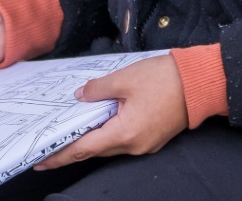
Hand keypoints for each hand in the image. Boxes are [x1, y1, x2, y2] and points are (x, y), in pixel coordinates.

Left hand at [34, 54, 188, 170]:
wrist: (200, 82)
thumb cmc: (164, 79)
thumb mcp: (124, 79)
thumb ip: (97, 90)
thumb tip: (80, 97)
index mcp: (124, 133)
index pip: (84, 149)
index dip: (60, 155)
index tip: (41, 161)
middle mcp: (134, 145)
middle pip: (95, 150)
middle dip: (70, 150)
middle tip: (46, 148)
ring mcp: (145, 144)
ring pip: (109, 145)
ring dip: (89, 141)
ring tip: (66, 135)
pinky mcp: (152, 137)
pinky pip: (122, 139)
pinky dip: (106, 134)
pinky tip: (95, 124)